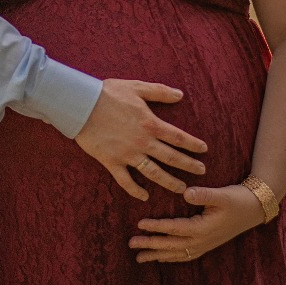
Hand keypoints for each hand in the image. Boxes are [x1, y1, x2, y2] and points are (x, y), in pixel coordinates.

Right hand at [74, 81, 207, 201]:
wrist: (80, 105)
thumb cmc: (108, 93)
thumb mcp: (137, 87)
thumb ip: (160, 92)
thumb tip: (180, 95)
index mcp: (150, 123)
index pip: (178, 137)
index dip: (193, 144)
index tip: (204, 150)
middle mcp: (142, 142)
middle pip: (171, 158)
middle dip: (189, 165)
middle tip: (202, 172)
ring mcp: (127, 154)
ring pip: (154, 173)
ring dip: (169, 182)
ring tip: (182, 188)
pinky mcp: (112, 162)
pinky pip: (126, 181)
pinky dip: (135, 190)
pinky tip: (145, 197)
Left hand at [130, 183, 266, 265]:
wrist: (254, 209)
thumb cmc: (237, 199)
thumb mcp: (222, 195)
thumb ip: (204, 195)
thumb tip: (185, 193)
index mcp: (203, 228)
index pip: (174, 229)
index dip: (156, 227)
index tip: (139, 224)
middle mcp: (201, 240)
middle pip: (171, 245)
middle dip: (150, 245)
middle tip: (131, 244)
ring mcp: (204, 245)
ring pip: (176, 254)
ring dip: (157, 255)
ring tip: (139, 257)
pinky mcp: (206, 245)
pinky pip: (184, 256)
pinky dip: (171, 258)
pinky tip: (160, 258)